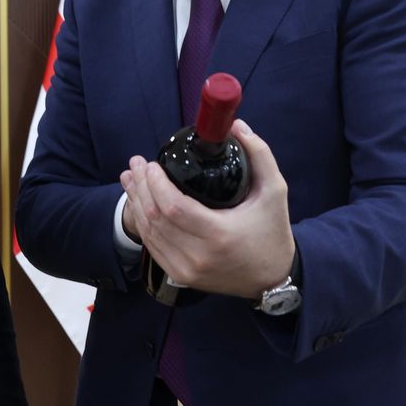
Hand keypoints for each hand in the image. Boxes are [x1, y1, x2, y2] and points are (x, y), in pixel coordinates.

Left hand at [119, 120, 294, 297]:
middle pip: (155, 218)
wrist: (272, 278)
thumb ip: (259, 155)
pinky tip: (138, 204)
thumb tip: (236, 126)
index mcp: (219, 234)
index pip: (173, 207)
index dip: (156, 184)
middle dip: (140, 187)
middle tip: (136, 164)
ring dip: (136, 203)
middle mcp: (198, 256)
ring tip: (130, 178)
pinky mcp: (181, 277)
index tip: (151, 164)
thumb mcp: (275, 191)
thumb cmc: (272, 232)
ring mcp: (186, 270)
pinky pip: (153, 248)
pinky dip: (142, 224)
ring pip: (149, 233)